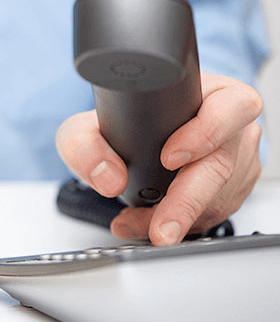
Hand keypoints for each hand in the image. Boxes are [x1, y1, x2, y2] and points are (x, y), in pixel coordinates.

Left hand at [56, 72, 262, 245]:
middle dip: (187, 203)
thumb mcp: (86, 127)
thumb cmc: (120, 123)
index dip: (205, 132)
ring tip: (136, 220)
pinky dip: (179, 222)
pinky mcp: (233, 189)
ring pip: (217, 197)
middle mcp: (231, 125)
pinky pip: (213, 212)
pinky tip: (150, 220)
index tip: (168, 158)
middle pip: (222, 165)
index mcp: (211, 92)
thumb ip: (84, 146)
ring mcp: (237, 160)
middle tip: (161, 228)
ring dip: (175, 217)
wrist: (128, 141)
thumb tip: (108, 178)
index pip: (229, 106)